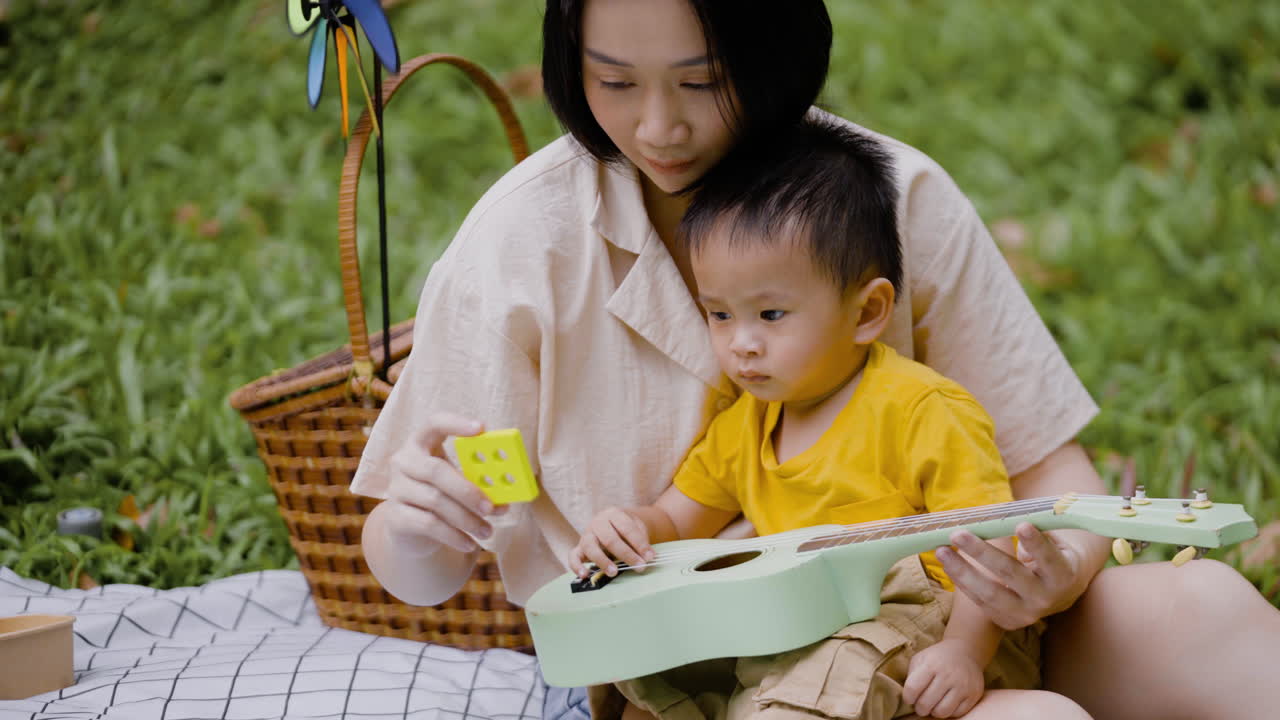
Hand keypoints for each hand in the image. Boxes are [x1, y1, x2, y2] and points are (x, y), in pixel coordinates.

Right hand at [381, 413, 507, 553]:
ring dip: (467, 519)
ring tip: (488, 531)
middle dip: (467, 490)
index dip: (455, 423)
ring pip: (435, 501)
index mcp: (421, 443)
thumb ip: (479, 484)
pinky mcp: (395, 516)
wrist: (411, 527)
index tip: (481, 428)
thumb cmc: (443, 495)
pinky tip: (470, 544)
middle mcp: (403, 461)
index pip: (434, 423)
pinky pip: (428, 524)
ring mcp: (395, 489)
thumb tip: (505, 501)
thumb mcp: (458, 482)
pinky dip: (454, 536)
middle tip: (491, 507)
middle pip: (435, 471)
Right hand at [569, 507, 654, 577]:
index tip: (650, 557)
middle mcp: (598, 522)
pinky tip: (585, 575)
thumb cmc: (627, 529)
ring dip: (602, 561)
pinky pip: (573, 556)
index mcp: (614, 514)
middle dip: (626, 554)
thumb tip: (647, 557)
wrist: (615, 525)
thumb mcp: (637, 529)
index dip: (639, 543)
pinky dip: (577, 566)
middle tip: (639, 567)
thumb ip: (641, 541)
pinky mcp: (579, 548)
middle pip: (609, 538)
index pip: (627, 528)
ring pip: (590, 546)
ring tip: (614, 573)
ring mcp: (587, 534)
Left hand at [902, 639, 983, 717]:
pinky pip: (957, 713)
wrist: (965, 652)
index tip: (909, 698)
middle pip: (926, 704)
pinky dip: (949, 712)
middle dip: (919, 708)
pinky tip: (945, 703)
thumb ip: (911, 676)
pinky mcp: (974, 694)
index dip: (908, 698)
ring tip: (932, 705)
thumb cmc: (937, 658)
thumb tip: (908, 698)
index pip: (912, 689)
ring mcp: (963, 685)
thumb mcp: (920, 659)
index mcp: (931, 664)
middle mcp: (948, 675)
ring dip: (934, 712)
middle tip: (920, 705)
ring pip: (942, 712)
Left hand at [935, 523, 1086, 630]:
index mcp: (1063, 575)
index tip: (1021, 525)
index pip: (1049, 558)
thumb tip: (1003, 512)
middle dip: (982, 553)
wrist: (1059, 593)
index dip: (1036, 543)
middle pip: (1011, 573)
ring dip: (962, 570)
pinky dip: (962, 581)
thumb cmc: (1052, 556)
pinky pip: (980, 601)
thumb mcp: (1053, 542)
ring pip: (990, 592)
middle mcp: (1046, 598)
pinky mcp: (1008, 621)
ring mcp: (1026, 613)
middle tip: (958, 534)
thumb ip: (1034, 530)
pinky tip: (947, 564)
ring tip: (941, 550)